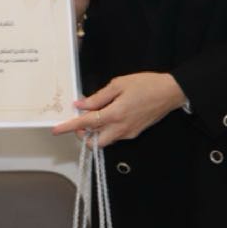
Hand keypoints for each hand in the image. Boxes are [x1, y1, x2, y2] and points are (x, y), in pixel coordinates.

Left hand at [51, 72, 185, 147]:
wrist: (170, 92)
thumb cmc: (145, 85)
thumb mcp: (118, 84)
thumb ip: (98, 97)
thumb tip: (81, 106)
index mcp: (114, 114)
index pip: (86, 124)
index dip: (69, 127)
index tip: (56, 130)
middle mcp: (120, 129)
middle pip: (94, 142)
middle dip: (83, 134)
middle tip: (81, 119)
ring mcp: (128, 133)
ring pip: (105, 141)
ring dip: (95, 132)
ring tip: (95, 114)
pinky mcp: (134, 133)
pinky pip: (115, 136)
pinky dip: (107, 129)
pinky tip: (109, 114)